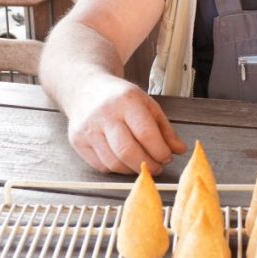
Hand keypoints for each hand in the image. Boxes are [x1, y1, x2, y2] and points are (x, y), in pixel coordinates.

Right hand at [65, 74, 186, 173]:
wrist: (86, 87)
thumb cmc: (120, 97)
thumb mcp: (147, 104)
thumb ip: (165, 128)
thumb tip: (179, 150)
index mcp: (126, 100)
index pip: (146, 133)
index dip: (160, 151)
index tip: (167, 157)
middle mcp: (105, 114)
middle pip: (127, 151)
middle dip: (147, 165)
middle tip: (157, 168)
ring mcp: (88, 128)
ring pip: (113, 162)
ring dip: (132, 169)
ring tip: (142, 164)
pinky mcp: (77, 140)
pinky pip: (101, 165)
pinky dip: (116, 168)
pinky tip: (124, 161)